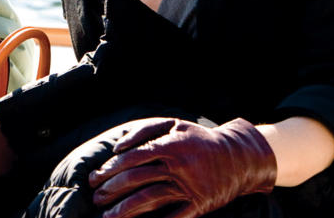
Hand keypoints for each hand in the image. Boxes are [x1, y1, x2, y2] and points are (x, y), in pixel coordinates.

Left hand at [89, 117, 276, 217]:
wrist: (238, 156)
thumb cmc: (198, 139)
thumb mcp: (174, 125)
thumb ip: (144, 131)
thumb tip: (117, 147)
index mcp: (169, 144)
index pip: (132, 157)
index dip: (110, 169)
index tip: (95, 179)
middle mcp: (178, 165)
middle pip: (137, 180)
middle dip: (112, 191)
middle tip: (96, 198)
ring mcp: (189, 186)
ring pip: (150, 200)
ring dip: (126, 210)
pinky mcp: (200, 203)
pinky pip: (174, 217)